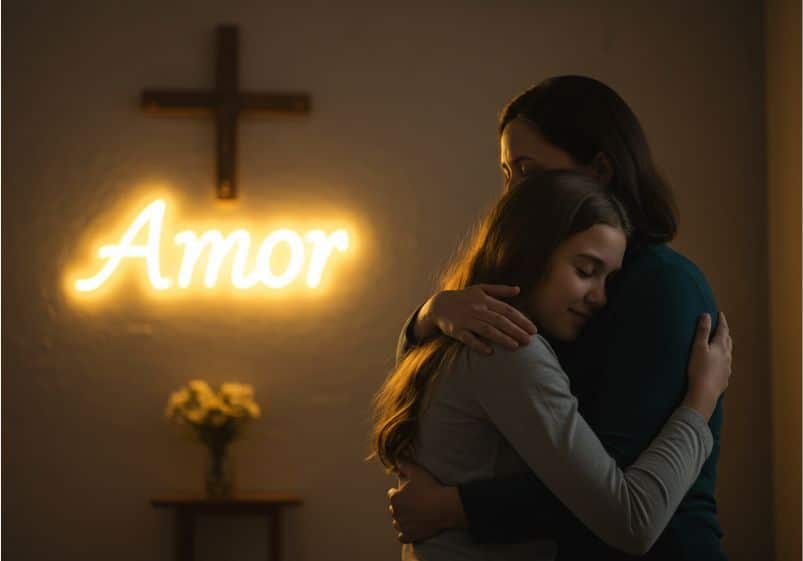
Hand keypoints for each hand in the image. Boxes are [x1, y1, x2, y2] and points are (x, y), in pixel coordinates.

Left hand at [387, 461, 465, 542]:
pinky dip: (404, 533)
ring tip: (411, 515)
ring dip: (401, 519)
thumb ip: (404, 464)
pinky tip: (410, 529)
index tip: (407, 492)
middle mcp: (396, 513)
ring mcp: (402, 526)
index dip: (398, 492)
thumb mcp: (417, 471)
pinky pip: (402, 536)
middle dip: (400, 505)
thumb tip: (397, 459)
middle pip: (394, 509)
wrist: (444, 507)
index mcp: (395, 498)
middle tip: (412, 503)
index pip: (391, 494)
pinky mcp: (410, 536)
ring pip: (397, 522)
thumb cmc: (430, 488)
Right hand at [415, 284, 537, 353]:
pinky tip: (490, 352)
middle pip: (499, 321)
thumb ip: (500, 290)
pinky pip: (468, 338)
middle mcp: (477, 309)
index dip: (521, 320)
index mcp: (485, 300)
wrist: (439, 305)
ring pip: (486, 329)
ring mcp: (466, 320)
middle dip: (515, 331)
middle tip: (529, 341)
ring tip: (515, 346)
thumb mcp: (480, 289)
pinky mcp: (456, 330)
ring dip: (501, 338)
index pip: (507, 310)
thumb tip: (518, 289)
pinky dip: (478, 345)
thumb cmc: (464, 298)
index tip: (534, 330)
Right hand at [682, 312, 732, 419]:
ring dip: (725, 347)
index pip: (723, 330)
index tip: (720, 314)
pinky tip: (719, 365)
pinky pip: (725, 366)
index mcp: (720, 347)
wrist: (704, 393)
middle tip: (722, 327)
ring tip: (721, 345)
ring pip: (728, 354)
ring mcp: (727, 369)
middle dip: (725, 333)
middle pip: (728, 342)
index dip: (721, 321)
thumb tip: (706, 315)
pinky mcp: (724, 379)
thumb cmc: (699, 369)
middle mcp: (727, 357)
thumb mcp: (698, 348)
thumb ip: (702, 331)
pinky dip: (723, 361)